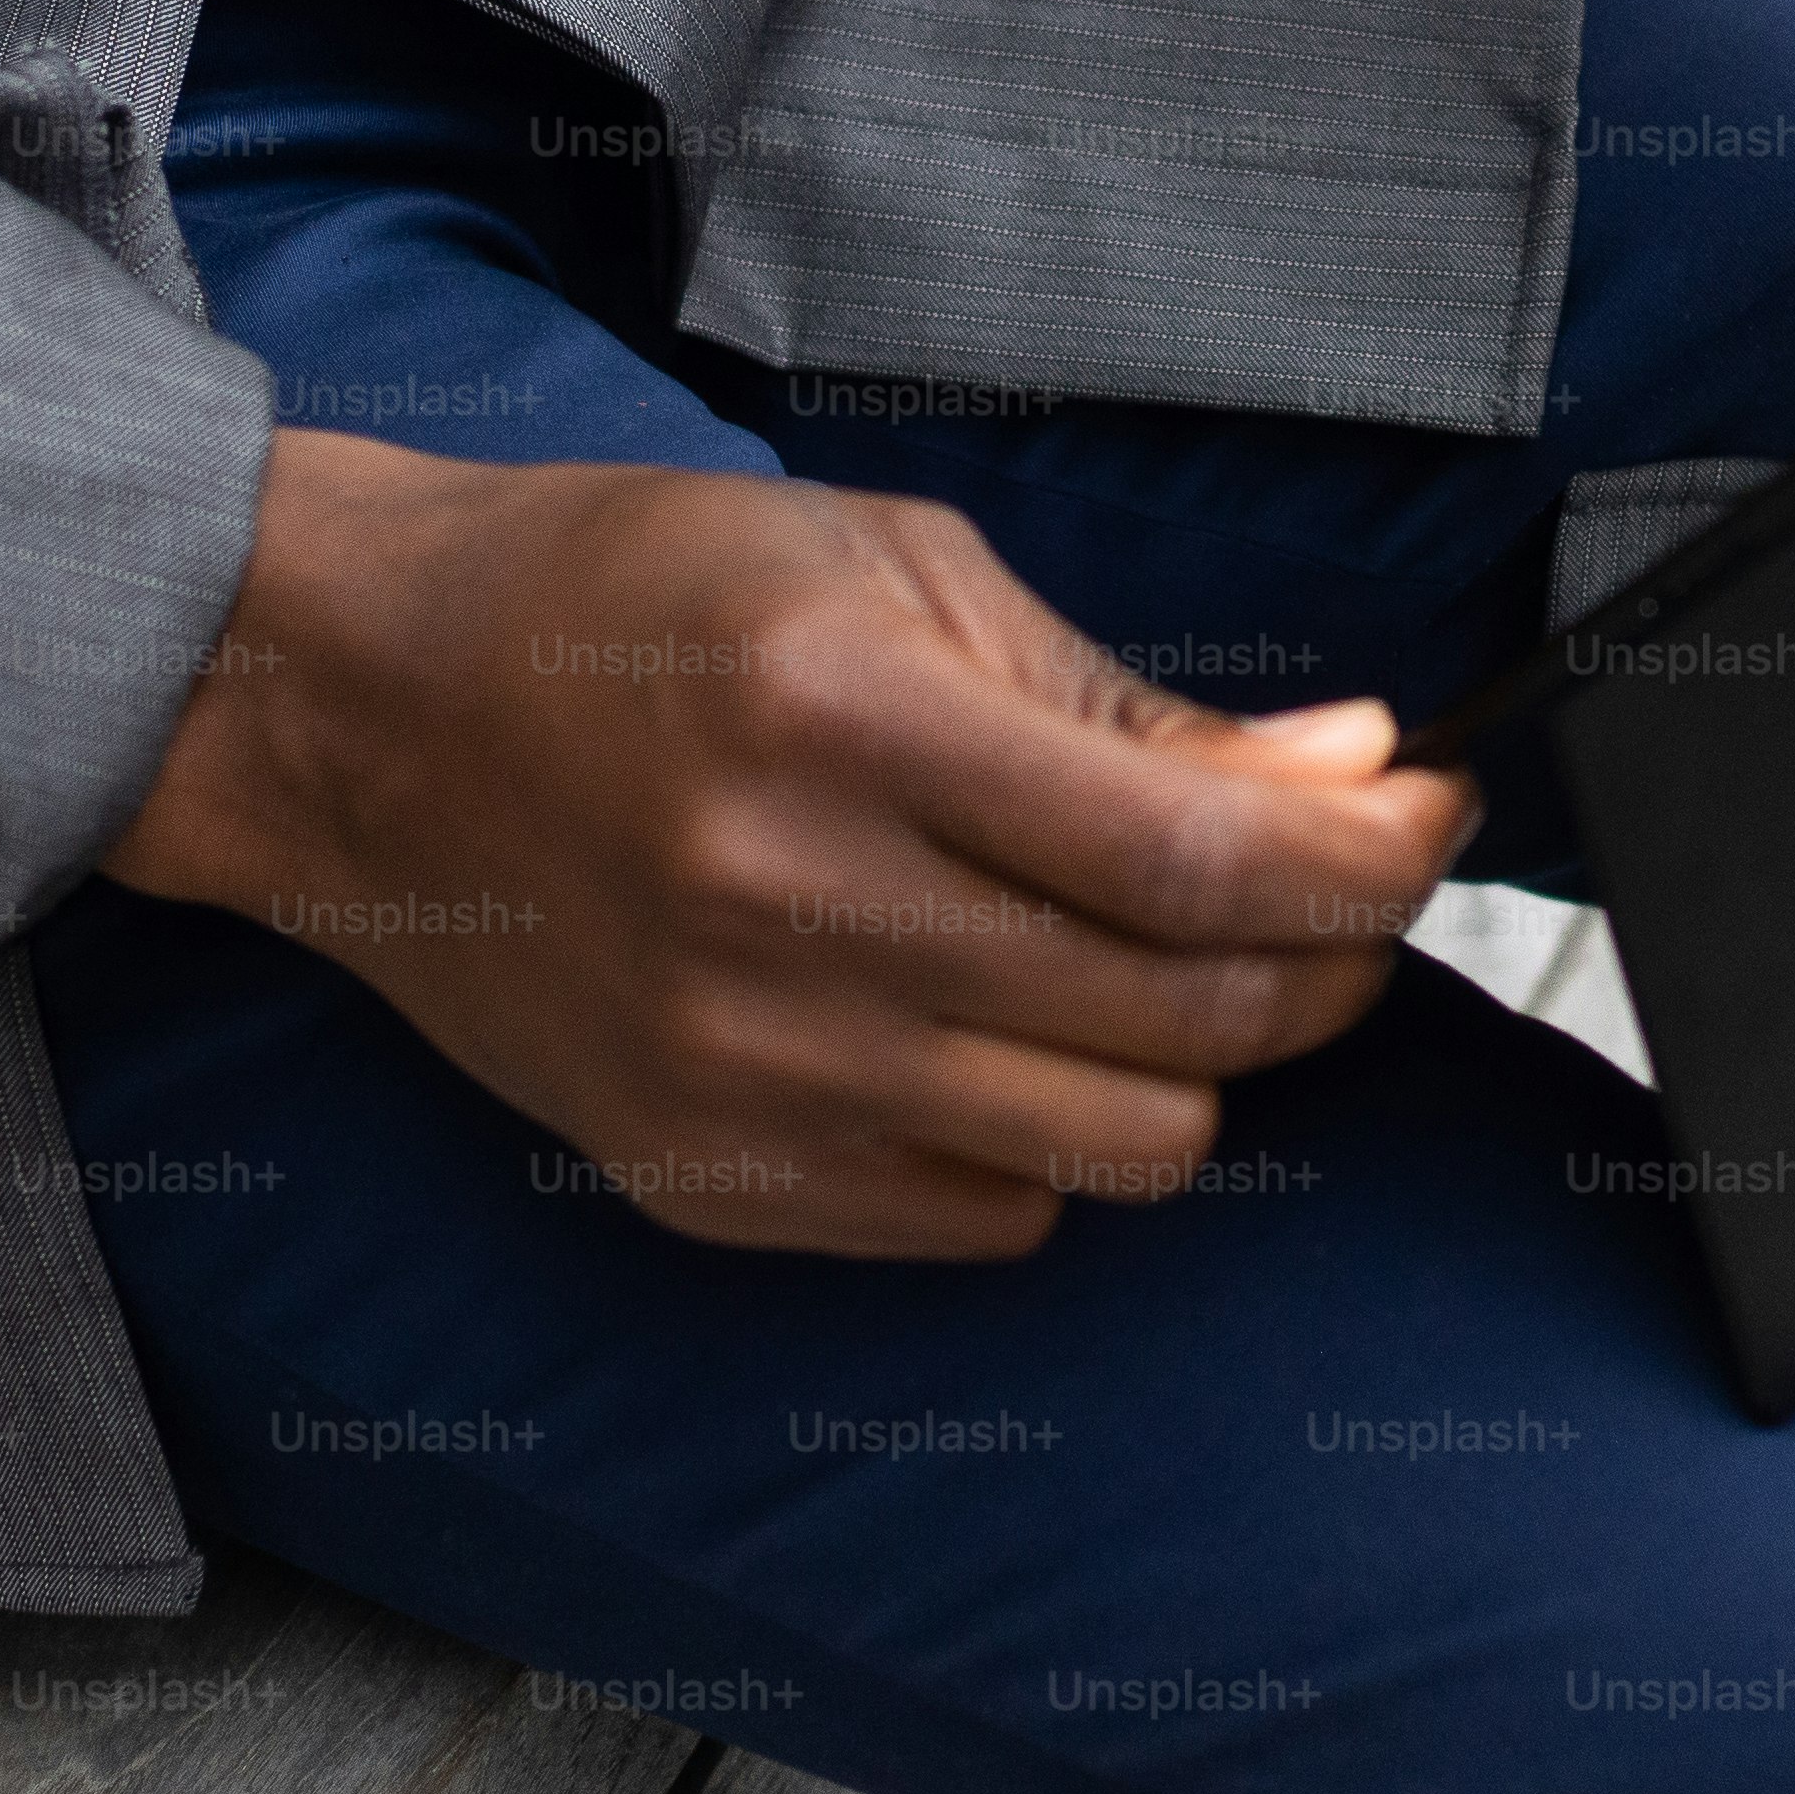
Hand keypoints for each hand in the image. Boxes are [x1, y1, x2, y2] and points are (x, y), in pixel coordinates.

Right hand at [104, 431, 1475, 1256]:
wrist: (365, 717)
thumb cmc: (637, 604)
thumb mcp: (899, 575)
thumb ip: (1132, 710)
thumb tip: (1354, 780)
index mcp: (844, 722)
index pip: (1194, 858)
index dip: (1368, 856)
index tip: (1429, 815)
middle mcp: (789, 916)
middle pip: (1188, 1021)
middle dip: (1327, 954)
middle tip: (1334, 883)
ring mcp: (745, 1073)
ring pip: (1122, 1152)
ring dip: (1201, 1062)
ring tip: (1164, 958)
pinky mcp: (710, 1178)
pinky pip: (994, 1218)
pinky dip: (1054, 1138)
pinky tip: (1004, 1025)